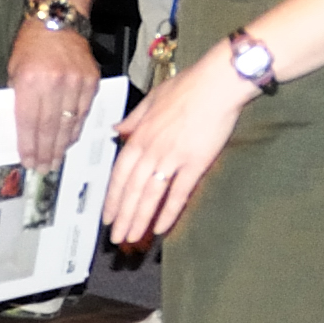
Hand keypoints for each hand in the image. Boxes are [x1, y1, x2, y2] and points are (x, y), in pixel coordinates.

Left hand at [7, 21, 103, 190]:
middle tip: (44, 168)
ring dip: (62, 145)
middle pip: (50, 128)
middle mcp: (54, 83)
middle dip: (46, 152)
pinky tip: (70, 140)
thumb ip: (19, 98)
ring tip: (56, 160)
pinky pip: (84, 113)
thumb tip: (24, 130)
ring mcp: (76, 83)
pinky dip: (76, 129)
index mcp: (30, 81)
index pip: (29, 122)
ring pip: (69, 124)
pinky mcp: (91, 81)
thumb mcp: (14, 70)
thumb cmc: (31, 45)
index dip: (29, 146)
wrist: (58, 20)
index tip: (29, 161)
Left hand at [102, 58, 253, 245]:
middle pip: (131, 190)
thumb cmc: (188, 86)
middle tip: (116, 238)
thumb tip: (117, 129)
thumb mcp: (153, 98)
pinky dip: (168, 212)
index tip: (107, 216)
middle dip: (122, 216)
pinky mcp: (195, 163)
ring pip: (150, 195)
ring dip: (139, 219)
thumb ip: (134, 118)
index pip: (119, 174)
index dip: (112, 198)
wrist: (217, 84)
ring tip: (132, 238)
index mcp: (140, 135)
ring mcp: (172, 158)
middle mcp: (152, 149)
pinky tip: (161, 228)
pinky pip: (178, 193)